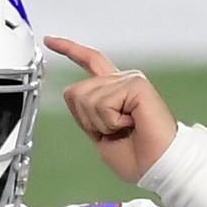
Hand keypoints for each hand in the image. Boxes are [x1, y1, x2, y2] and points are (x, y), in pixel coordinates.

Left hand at [44, 35, 176, 183]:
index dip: (68, 49)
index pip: (88, 61)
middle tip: (114, 131)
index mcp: (112, 90)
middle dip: (87, 120)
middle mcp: (121, 80)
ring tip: (126, 127)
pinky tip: (131, 123)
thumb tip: (70, 91)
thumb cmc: (135, 156)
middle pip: (75, 92)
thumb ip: (85, 111)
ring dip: (101, 123)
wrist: (156, 166)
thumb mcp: (98, 133)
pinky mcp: (136, 84)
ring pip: (86, 99)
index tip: (50, 40)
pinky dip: (111, 122)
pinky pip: (103, 103)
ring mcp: (129, 79)